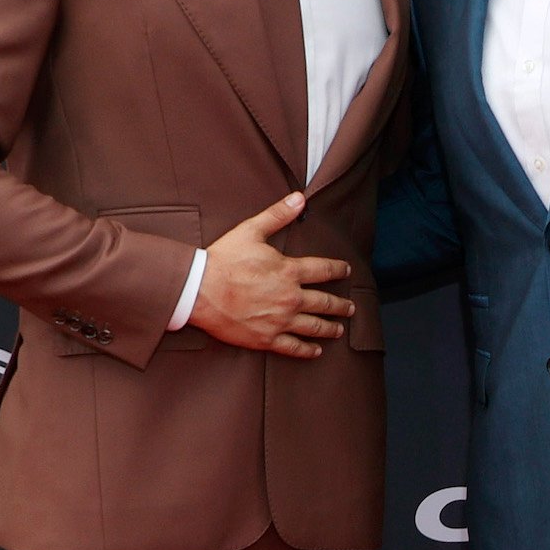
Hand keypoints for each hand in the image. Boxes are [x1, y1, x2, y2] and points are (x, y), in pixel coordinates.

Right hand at [187, 193, 354, 357]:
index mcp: (289, 271)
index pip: (324, 270)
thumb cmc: (223, 259)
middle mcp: (290, 298)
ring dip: (330, 328)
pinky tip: (316, 351)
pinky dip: (307, 350)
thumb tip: (300, 198)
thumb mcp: (251, 230)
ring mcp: (279, 320)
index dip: (339, 270)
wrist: (199, 290)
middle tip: (350, 308)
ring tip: (339, 329)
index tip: (346, 271)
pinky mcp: (266, 338)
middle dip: (340, 305)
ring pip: (314, 326)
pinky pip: (293, 348)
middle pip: (325, 302)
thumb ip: (278, 215)